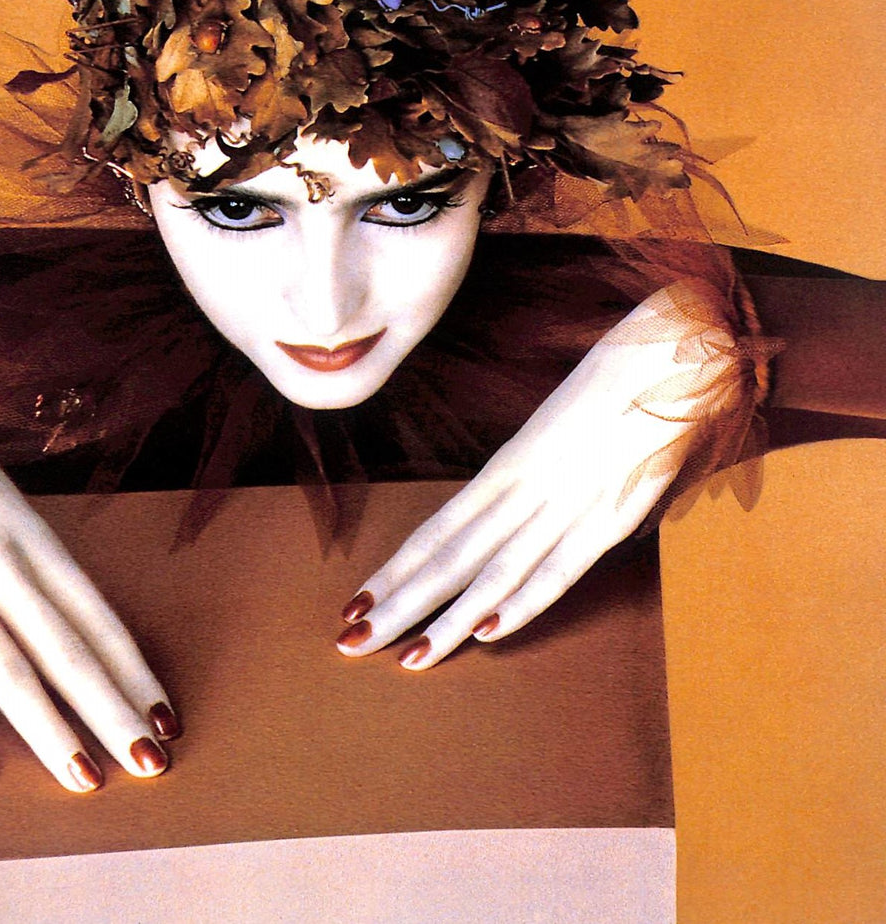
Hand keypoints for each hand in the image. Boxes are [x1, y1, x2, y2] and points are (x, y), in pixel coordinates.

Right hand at [0, 327, 178, 789]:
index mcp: (27, 527)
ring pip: (8, 664)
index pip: (93, 610)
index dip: (132, 666)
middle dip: (112, 708)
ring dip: (50, 728)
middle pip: (66, 646)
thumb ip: (18, 551)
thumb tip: (57, 612)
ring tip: (87, 778)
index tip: (167, 714)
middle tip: (152, 763)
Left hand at [335, 283, 738, 668]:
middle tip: (348, 642)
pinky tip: (487, 630)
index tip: (354, 603)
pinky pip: (558, 567)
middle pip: (448, 557)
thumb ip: (528, 479)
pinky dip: (522, 600)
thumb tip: (500, 518)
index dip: (394, 570)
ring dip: (447, 619)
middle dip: (398, 604)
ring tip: (405, 657)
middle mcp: (523, 488)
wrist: (662, 354)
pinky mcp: (607, 516)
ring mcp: (563, 503)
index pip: (436, 530)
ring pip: (491, 571)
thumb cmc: (611, 391)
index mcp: (506, 466)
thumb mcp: (555, 434)